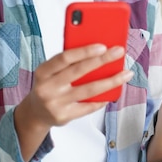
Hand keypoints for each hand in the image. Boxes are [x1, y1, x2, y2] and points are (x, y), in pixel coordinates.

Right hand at [14, 44, 132, 160]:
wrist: (35, 112)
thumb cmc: (48, 85)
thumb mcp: (50, 71)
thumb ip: (68, 62)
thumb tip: (97, 50)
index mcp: (43, 71)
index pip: (64, 58)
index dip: (84, 51)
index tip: (102, 46)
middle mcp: (47, 88)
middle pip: (79, 71)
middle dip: (102, 60)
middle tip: (118, 52)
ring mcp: (56, 104)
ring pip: (89, 90)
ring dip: (111, 81)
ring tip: (126, 73)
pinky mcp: (64, 116)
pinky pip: (89, 106)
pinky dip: (103, 98)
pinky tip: (114, 91)